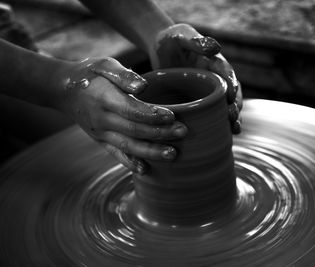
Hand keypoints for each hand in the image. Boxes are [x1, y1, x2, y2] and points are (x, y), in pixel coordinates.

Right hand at [56, 57, 186, 172]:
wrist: (63, 90)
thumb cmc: (90, 74)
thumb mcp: (104, 65)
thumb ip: (124, 75)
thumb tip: (144, 87)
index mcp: (103, 98)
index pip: (131, 110)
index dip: (152, 114)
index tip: (172, 116)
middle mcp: (101, 119)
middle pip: (134, 130)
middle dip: (160, 133)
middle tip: (183, 132)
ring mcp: (101, 133)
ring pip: (128, 146)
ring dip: (151, 152)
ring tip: (172, 154)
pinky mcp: (101, 141)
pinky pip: (116, 154)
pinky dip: (130, 163)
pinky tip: (145, 170)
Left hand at [149, 23, 241, 133]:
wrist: (159, 48)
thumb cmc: (170, 39)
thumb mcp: (180, 35)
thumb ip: (195, 41)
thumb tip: (216, 48)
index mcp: (214, 62)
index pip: (227, 73)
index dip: (232, 85)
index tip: (232, 97)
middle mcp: (215, 78)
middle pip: (232, 93)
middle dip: (236, 106)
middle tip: (233, 118)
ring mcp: (208, 92)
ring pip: (225, 106)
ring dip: (232, 118)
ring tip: (234, 130)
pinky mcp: (199, 103)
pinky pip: (212, 114)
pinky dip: (218, 124)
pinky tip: (222, 136)